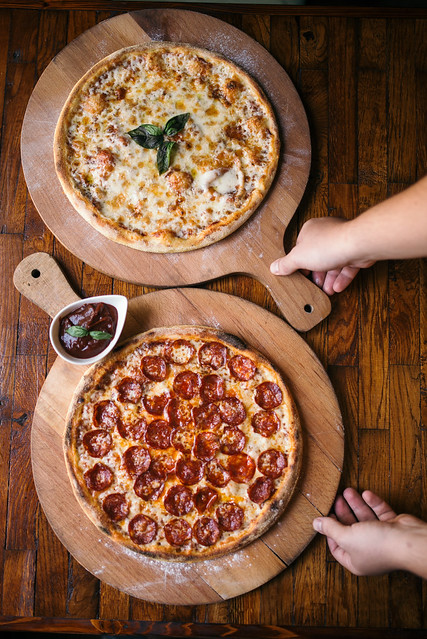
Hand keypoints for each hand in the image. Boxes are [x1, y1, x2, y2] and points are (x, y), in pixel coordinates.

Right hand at [270, 217, 374, 294]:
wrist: (357, 244)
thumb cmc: (327, 245)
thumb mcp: (299, 258)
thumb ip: (286, 264)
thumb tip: (274, 267)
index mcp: (311, 231)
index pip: (301, 247)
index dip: (300, 263)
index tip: (300, 275)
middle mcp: (327, 233)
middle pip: (319, 256)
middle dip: (317, 274)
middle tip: (315, 285)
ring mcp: (342, 242)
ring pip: (334, 263)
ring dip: (330, 279)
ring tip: (327, 291)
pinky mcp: (356, 250)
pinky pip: (347, 266)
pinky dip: (342, 278)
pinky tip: (338, 287)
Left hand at [312, 487, 426, 576]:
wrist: (408, 541)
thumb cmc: (377, 545)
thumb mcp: (346, 536)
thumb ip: (330, 528)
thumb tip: (315, 524)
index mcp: (356, 561)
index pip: (337, 548)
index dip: (329, 533)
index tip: (325, 517)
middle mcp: (368, 551)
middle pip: (350, 530)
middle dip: (343, 513)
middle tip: (337, 498)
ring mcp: (381, 539)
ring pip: (365, 518)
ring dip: (356, 504)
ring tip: (347, 491)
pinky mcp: (392, 526)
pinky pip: (379, 513)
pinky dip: (373, 503)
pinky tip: (366, 494)